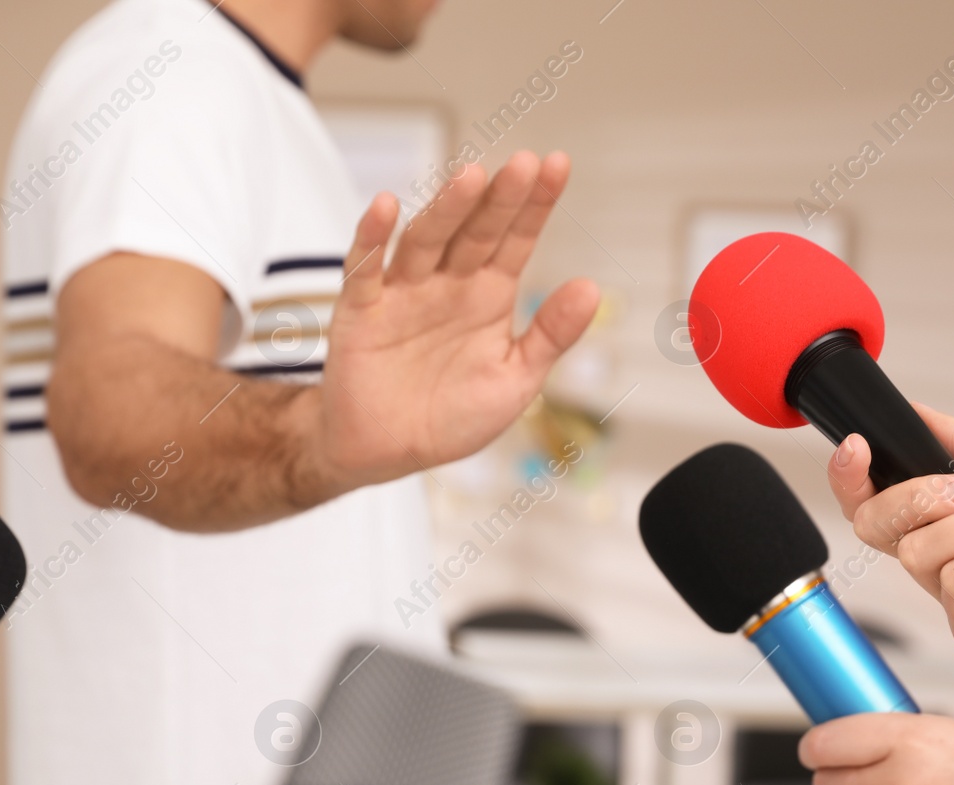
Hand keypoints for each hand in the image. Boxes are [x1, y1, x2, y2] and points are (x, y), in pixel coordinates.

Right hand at [314, 151, 600, 489]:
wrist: (387, 452)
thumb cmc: (451, 416)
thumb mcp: (514, 381)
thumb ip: (550, 336)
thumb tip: (592, 288)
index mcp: (488, 294)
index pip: (516, 239)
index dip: (535, 204)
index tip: (557, 166)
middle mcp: (448, 283)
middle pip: (475, 230)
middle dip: (498, 199)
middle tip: (522, 164)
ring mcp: (403, 291)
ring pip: (426, 240)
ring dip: (446, 209)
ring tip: (470, 177)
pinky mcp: (361, 309)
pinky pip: (365, 267)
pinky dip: (372, 237)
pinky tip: (386, 206)